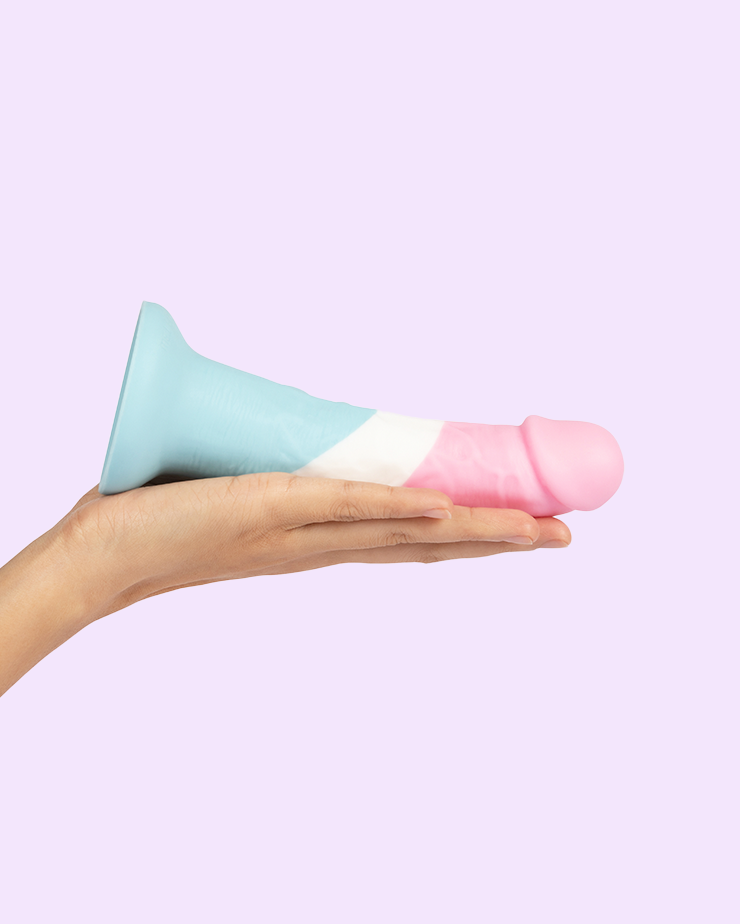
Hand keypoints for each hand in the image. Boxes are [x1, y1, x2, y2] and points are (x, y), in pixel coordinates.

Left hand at [60, 472, 571, 619]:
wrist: (102, 551)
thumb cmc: (164, 517)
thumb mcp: (240, 487)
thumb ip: (276, 465)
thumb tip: (289, 430)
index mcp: (320, 541)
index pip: (409, 538)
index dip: (468, 533)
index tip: (519, 525)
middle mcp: (324, 545)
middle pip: (428, 545)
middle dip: (500, 542)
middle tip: (563, 535)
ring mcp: (303, 530)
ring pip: (407, 532)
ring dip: (479, 530)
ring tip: (540, 529)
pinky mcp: (271, 508)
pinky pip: (351, 511)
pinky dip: (405, 513)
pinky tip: (454, 513)